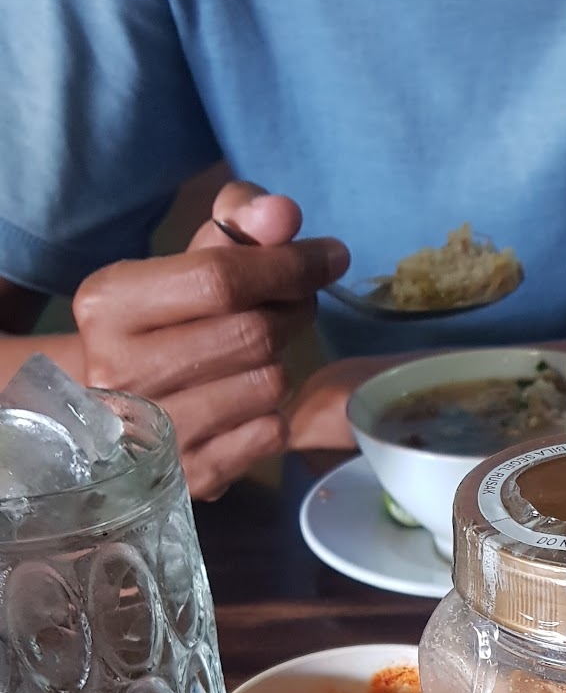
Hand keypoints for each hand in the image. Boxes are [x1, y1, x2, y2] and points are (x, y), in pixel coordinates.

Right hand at [73, 180, 349, 497]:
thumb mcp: (179, 266)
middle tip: (296, 303)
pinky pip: (271, 432)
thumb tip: (282, 214)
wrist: (110, 417)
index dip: (288, 264)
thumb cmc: (155, 327)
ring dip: (282, 362)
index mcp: (110, 305)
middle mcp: (124, 373)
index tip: (329, 255)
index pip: (221, 278)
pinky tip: (247, 400)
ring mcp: (157, 435)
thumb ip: (234, 229)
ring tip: (260, 353)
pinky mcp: (190, 478)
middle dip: (292, 310)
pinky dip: (274, 411)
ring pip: (269, 384)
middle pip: (253, 334)